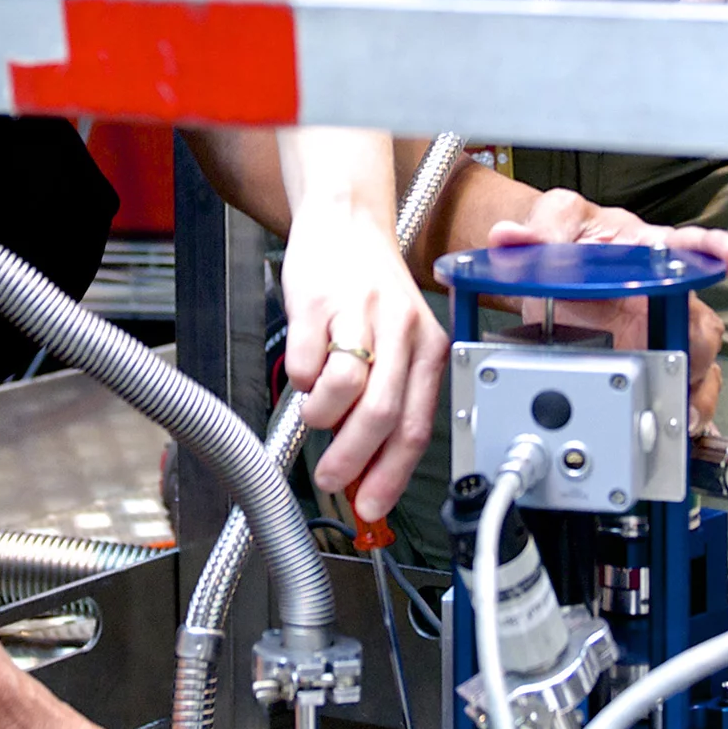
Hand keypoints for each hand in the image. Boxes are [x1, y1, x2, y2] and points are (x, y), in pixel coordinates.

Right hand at [283, 204, 449, 523]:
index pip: (416, 426)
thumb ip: (389, 399)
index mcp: (429, 347)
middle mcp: (402, 330)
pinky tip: (304, 369)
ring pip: (342, 390)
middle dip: (351, 460)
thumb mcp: (399, 341)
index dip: (392, 475)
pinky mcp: (318, 302)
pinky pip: (303, 363)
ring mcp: (359, 315)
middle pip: (380, 416)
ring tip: (314, 411)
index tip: (370, 507)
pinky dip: (298, 379)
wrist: (346, 221)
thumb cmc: (371, 289)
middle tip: (330, 477)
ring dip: (321, 416)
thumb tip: (367, 469)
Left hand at [481, 187, 727, 430]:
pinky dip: (686, 410)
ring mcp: (661, 330)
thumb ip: (539, 228)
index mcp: (647, 250)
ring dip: (695, 388)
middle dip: (698, 346)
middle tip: (689, 361)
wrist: (556, 267)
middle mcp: (665, 293)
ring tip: (685, 412)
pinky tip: (683, 428)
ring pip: (698, 361)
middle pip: (699, 321)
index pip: (686, 246)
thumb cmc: (572, 238)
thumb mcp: (555, 221)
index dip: (710, 251)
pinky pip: (681, 388)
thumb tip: (510, 236)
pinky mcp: (653, 361)